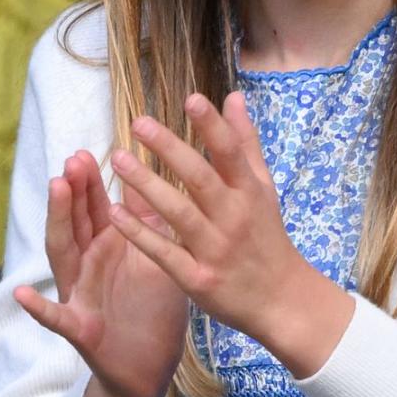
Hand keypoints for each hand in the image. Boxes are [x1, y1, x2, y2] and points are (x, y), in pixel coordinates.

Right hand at [14, 151, 189, 396]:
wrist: (150, 371)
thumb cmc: (152, 311)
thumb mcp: (155, 259)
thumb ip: (147, 224)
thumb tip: (147, 180)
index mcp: (109, 249)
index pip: (96, 210)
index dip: (90, 183)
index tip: (87, 152)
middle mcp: (89, 267)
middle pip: (76, 223)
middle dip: (73, 192)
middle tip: (73, 161)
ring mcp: (81, 296)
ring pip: (63, 255)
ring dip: (58, 222)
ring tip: (55, 191)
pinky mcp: (81, 331)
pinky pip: (55, 319)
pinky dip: (38, 308)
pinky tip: (21, 295)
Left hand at [108, 94, 354, 376]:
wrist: (282, 300)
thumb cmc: (266, 236)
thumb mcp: (264, 187)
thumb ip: (245, 142)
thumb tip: (233, 97)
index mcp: (250, 192)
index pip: (230, 153)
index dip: (212, 126)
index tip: (191, 99)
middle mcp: (234, 218)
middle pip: (200, 179)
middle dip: (170, 149)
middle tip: (139, 123)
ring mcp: (216, 250)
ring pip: (179, 213)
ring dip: (147, 186)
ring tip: (118, 160)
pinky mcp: (198, 279)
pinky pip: (164, 253)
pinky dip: (139, 234)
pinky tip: (114, 213)